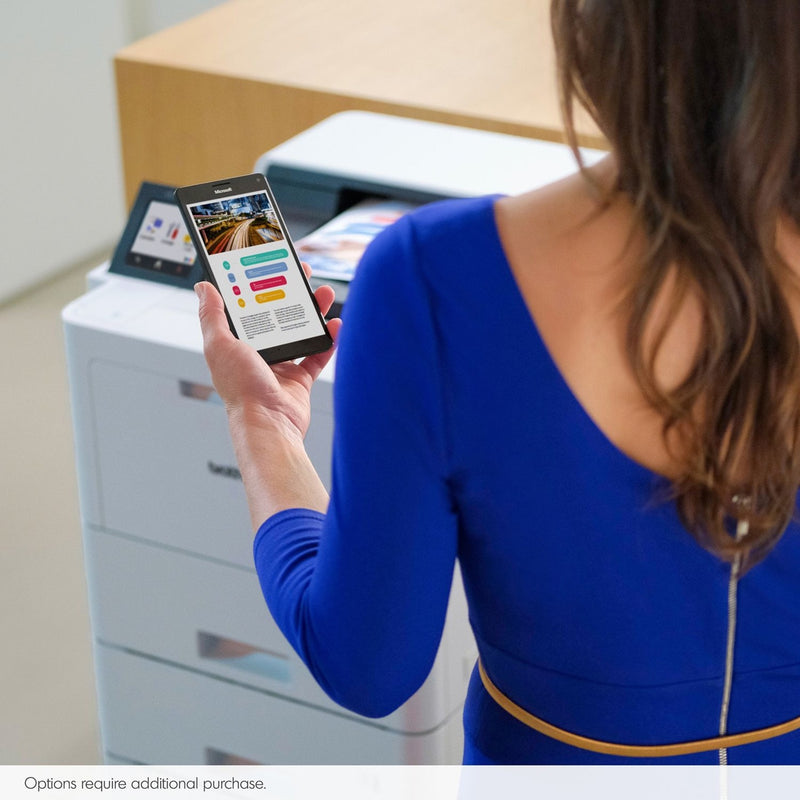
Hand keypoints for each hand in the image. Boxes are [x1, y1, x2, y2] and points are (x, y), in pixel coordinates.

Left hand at [195, 268, 341, 443]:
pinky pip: (318, 354)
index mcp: (237, 343)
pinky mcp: (300, 379)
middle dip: (291, 294)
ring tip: (323, 295)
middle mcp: (258, 353)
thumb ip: (212, 316)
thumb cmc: (241, 389)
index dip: (258, 285)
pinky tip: (335, 325)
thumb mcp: (220, 345)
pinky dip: (328, 340)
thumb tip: (203, 287)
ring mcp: (281, 366)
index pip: (248, 307)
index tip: (269, 267)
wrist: (269, 422)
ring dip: (313, 312)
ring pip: (300, 331)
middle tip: (302, 275)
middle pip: (278, 315)